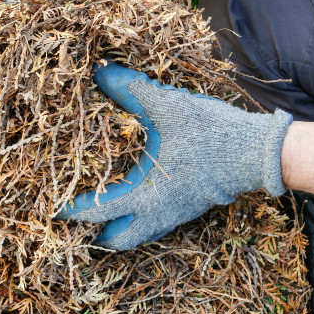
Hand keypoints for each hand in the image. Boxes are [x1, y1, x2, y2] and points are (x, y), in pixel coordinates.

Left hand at [56, 62, 292, 249]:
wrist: (258, 152)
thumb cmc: (212, 133)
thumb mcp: (168, 107)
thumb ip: (131, 90)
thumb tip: (101, 74)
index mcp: (146, 194)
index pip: (98, 212)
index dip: (73, 211)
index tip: (54, 209)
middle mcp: (158, 213)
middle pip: (118, 240)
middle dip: (96, 235)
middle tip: (79, 219)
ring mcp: (175, 215)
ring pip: (138, 235)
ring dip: (118, 229)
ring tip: (101, 213)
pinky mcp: (188, 209)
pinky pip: (155, 225)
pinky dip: (139, 220)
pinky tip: (136, 199)